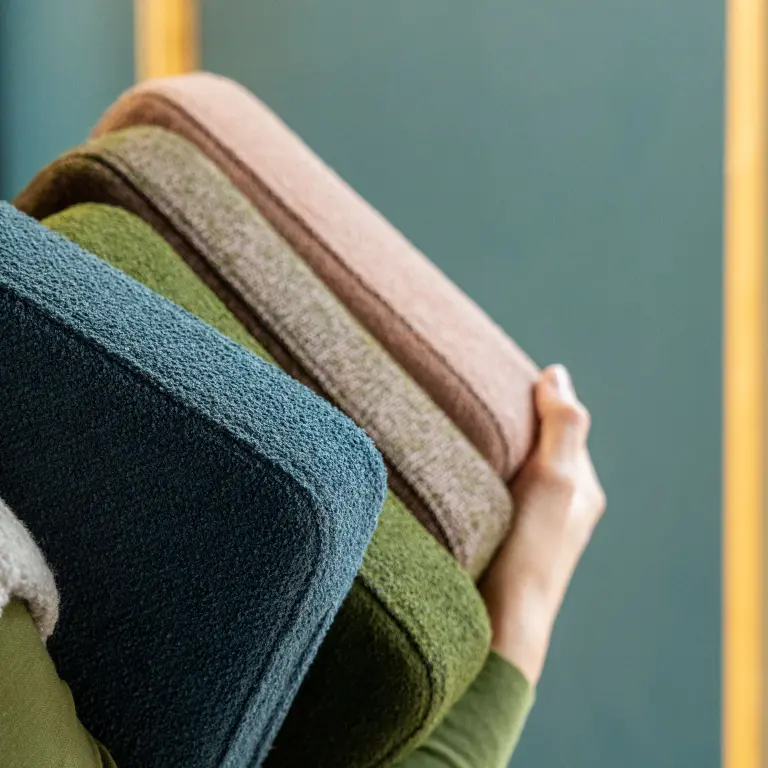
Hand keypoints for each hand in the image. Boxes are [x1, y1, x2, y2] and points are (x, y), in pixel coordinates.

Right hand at [479, 365, 605, 684]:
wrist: (501, 629)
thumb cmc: (530, 553)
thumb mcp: (555, 480)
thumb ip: (563, 426)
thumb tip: (557, 375)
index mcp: (582, 488)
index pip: (562, 425)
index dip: (536, 399)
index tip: (499, 376)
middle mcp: (563, 506)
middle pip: (538, 448)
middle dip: (513, 424)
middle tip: (473, 400)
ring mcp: (533, 527)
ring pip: (515, 473)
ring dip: (494, 452)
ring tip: (459, 432)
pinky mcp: (505, 542)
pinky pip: (496, 495)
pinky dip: (481, 478)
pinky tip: (456, 476)